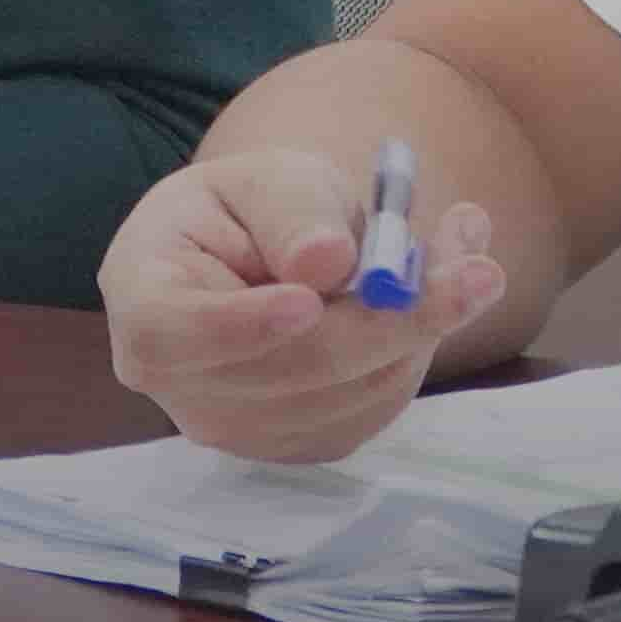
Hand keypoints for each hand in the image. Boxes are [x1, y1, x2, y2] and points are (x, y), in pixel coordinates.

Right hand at [100, 148, 505, 462]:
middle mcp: (178, 384)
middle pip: (286, 373)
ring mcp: (237, 426)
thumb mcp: (268, 178)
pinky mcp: (298, 443)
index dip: (239, 327)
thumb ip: (292, 212)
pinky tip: (431, 299)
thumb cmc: (251, 208)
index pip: (172, 334)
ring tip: (463, 250)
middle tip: (476, 270)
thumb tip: (325, 261)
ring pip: (342, 395)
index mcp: (144, 299)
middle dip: (389, 321)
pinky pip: (368, 410)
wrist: (264, 254)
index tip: (307, 302)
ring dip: (417, 330)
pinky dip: (413, 355)